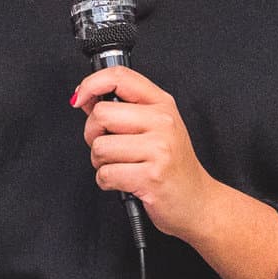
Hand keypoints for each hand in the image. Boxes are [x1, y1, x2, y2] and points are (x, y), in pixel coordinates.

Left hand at [72, 64, 217, 240]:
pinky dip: (106, 182)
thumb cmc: (172, 166)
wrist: (198, 201)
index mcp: (162, 104)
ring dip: (101, 163)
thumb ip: (123, 111)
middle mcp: (163, 122)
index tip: (79, 99)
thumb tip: (87, 99)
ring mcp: (159, 148)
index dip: (91, 84)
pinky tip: (124, 182)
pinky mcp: (151, 176)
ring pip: (100, 147)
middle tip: (109, 147)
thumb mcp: (155, 128)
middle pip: (102, 114)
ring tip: (122, 166)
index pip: (120, 76)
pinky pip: (106, 174)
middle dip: (93, 135)